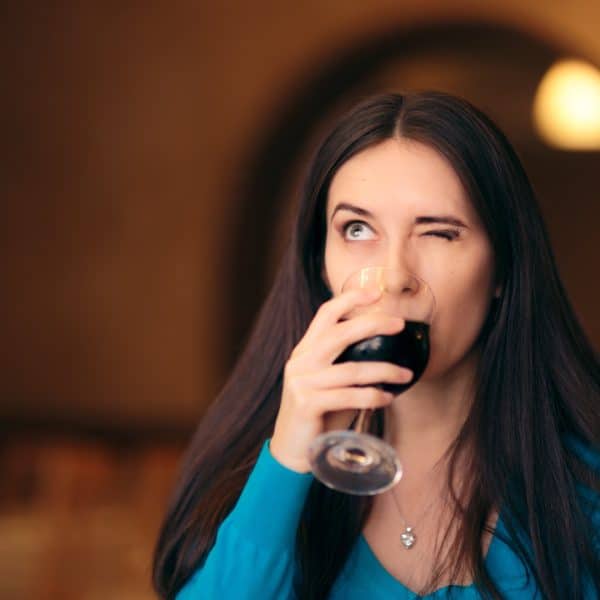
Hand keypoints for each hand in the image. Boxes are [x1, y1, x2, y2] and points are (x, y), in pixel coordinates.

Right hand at [270, 288, 412, 472]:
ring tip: (405, 374)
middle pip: (339, 332)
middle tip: (400, 324)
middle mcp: (301, 361)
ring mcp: (302, 382)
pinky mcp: (307, 404)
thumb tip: (386, 352)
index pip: (325, 314)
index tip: (376, 292)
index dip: (350, 299)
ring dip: (384, 371)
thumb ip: (345, 363)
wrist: (293, 450)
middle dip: (373, 324)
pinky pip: (348, 396)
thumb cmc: (320, 414)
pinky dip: (372, 396)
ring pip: (351, 369)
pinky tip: (388, 398)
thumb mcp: (329, 382)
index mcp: (305, 350)